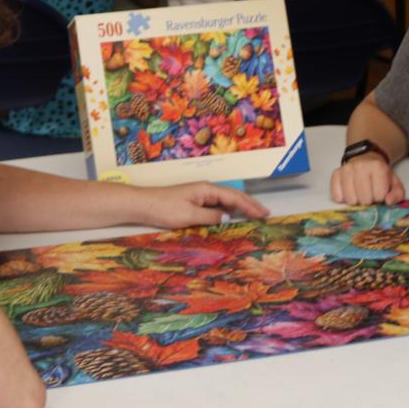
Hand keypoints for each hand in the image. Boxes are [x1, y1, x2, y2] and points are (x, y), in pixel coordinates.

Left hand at [137, 182, 268, 227]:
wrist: (142, 204)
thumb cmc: (164, 208)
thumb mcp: (189, 215)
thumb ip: (211, 217)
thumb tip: (228, 218)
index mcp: (207, 189)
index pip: (235, 197)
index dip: (250, 206)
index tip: (264, 214)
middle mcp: (205, 190)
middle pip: (233, 196)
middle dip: (250, 204)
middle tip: (265, 214)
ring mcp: (199, 195)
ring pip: (225, 201)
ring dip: (240, 207)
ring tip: (254, 215)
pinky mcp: (193, 202)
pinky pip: (215, 206)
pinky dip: (227, 211)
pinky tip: (230, 218)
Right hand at [329, 154, 404, 205]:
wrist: (366, 158)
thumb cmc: (380, 174)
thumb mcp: (395, 182)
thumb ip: (397, 194)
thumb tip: (388, 202)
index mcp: (378, 167)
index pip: (379, 196)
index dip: (380, 198)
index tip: (380, 192)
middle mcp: (360, 166)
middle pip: (364, 199)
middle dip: (368, 201)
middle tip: (370, 194)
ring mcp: (346, 169)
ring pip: (350, 199)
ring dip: (356, 201)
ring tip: (360, 193)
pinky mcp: (336, 174)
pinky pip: (336, 196)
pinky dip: (343, 198)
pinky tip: (349, 192)